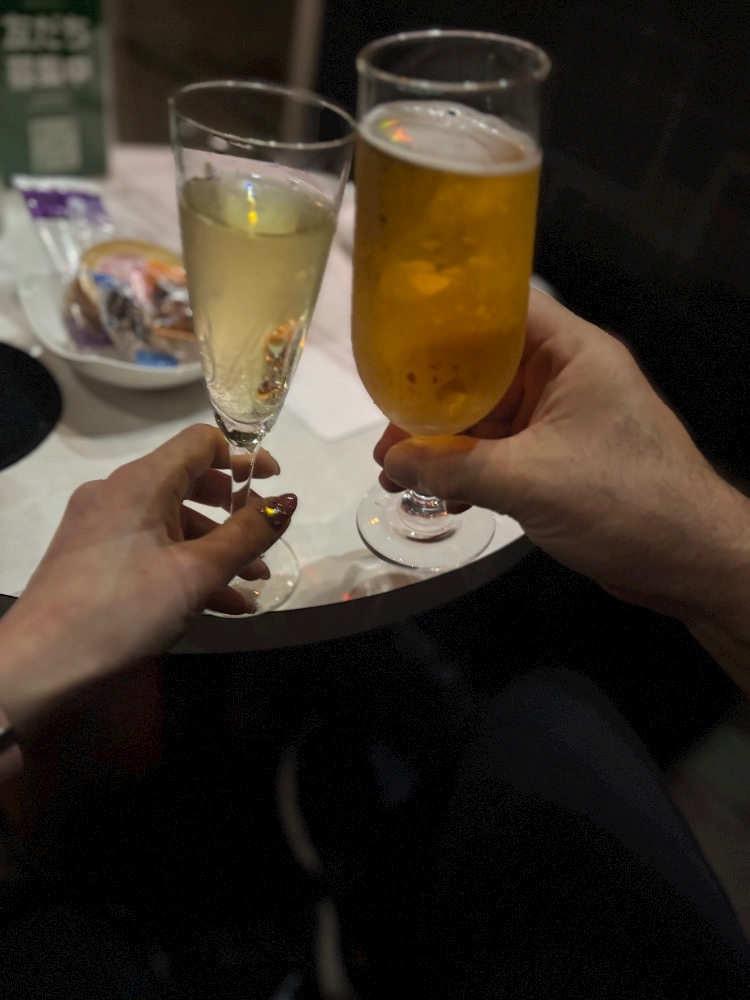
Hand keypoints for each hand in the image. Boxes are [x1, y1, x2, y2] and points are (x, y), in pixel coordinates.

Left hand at [0, 424, 295, 728]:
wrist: (39, 666)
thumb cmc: (123, 610)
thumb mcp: (197, 574)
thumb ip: (248, 536)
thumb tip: (288, 502)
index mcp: (142, 482)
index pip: (202, 443)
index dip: (245, 457)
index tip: (275, 484)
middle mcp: (118, 492)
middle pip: (189, 481)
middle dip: (235, 510)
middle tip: (266, 539)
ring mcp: (101, 525)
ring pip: (172, 521)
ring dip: (216, 546)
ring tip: (253, 584)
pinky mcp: (92, 557)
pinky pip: (151, 546)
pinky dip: (187, 564)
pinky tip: (221, 603)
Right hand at [375, 290, 749, 626]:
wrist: (690, 563)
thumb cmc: (626, 504)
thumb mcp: (529, 481)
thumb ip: (454, 469)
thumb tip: (392, 462)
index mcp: (571, 354)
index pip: (500, 310)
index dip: (445, 318)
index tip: (395, 342)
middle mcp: (565, 377)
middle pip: (483, 370)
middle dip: (432, 404)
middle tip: (386, 435)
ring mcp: (563, 420)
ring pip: (488, 417)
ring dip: (445, 446)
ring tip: (397, 473)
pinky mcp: (560, 460)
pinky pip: (502, 453)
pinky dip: (470, 471)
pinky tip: (440, 495)